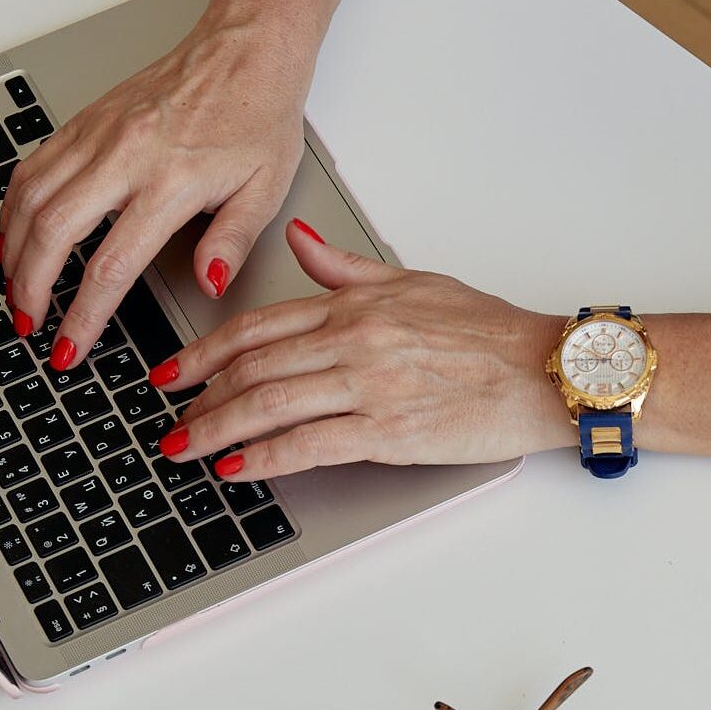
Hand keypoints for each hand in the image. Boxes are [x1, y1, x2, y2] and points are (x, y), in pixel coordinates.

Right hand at [0, 14, 311, 361]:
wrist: (245, 48)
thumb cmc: (258, 114)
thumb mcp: (265, 190)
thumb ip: (231, 242)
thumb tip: (209, 285)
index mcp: (170, 181)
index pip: (112, 265)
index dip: (84, 315)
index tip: (71, 348)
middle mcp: (125, 154)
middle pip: (54, 231)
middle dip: (31, 287)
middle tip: (28, 325)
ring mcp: (98, 133)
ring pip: (31, 195)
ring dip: (13, 248)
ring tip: (14, 288)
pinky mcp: (86, 119)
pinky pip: (33, 165)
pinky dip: (15, 205)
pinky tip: (16, 232)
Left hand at [149, 219, 571, 480]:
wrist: (544, 370)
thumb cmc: (492, 332)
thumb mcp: (414, 280)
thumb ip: (348, 269)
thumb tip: (301, 241)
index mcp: (354, 305)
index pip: (258, 327)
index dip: (203, 351)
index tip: (171, 371)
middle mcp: (352, 341)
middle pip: (251, 368)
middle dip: (197, 395)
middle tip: (166, 417)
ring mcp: (367, 385)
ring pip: (268, 404)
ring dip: (216, 429)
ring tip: (185, 447)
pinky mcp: (388, 429)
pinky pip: (309, 444)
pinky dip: (265, 457)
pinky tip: (238, 468)